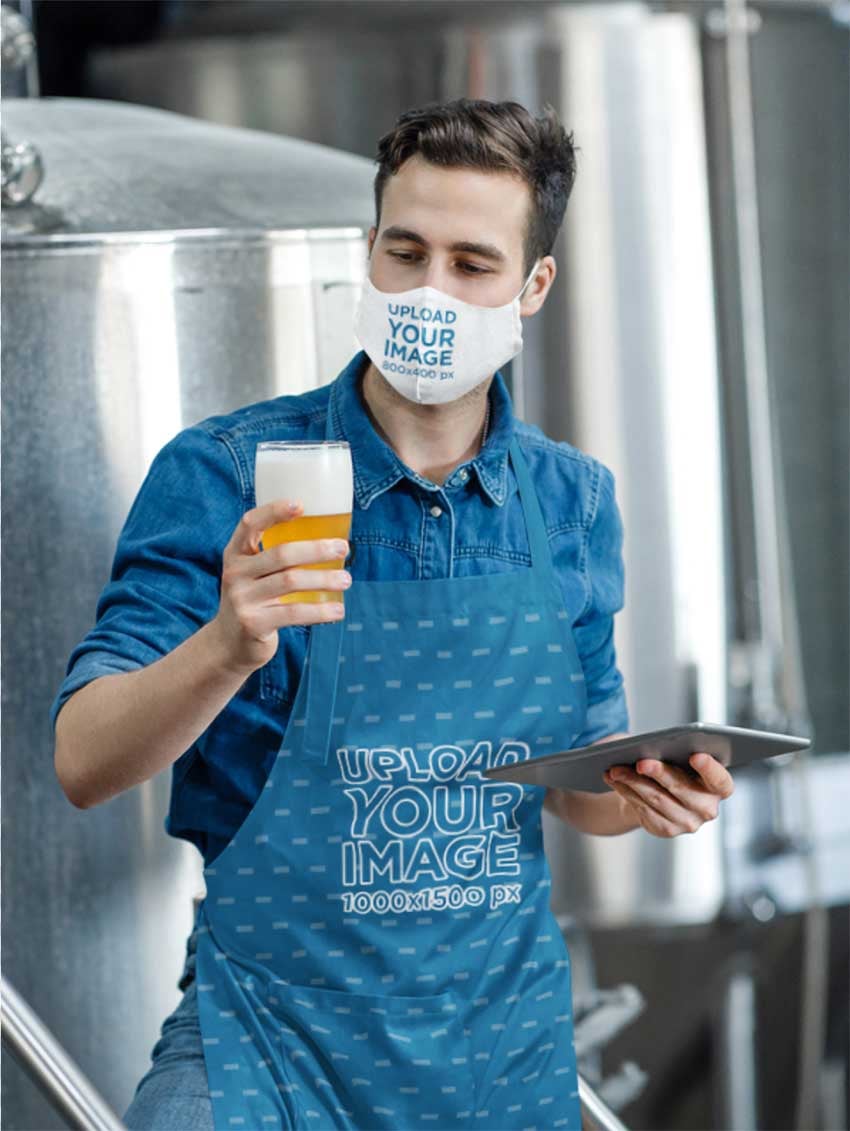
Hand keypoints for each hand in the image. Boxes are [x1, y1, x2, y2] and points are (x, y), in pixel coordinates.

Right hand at [211, 499, 350, 674]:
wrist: (229, 644)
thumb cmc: (254, 601)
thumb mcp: (254, 575)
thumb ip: (276, 558)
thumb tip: (329, 541)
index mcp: (235, 554)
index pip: (249, 524)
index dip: (274, 511)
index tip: (301, 504)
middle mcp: (235, 573)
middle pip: (281, 554)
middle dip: (316, 549)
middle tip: (343, 548)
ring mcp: (242, 599)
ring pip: (291, 581)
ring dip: (325, 579)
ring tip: (346, 580)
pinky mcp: (253, 624)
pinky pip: (293, 613)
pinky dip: (320, 611)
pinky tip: (338, 610)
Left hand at [603, 753, 733, 837]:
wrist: (664, 794)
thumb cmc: (676, 766)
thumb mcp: (681, 756)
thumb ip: (677, 752)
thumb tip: (649, 747)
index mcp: (719, 787)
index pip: (720, 780)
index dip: (709, 769)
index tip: (696, 755)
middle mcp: (707, 808)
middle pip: (681, 789)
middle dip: (659, 773)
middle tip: (640, 761)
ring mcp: (687, 822)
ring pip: (656, 799)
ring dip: (633, 781)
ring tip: (615, 768)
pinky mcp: (665, 829)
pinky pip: (642, 808)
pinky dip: (625, 791)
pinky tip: (613, 778)